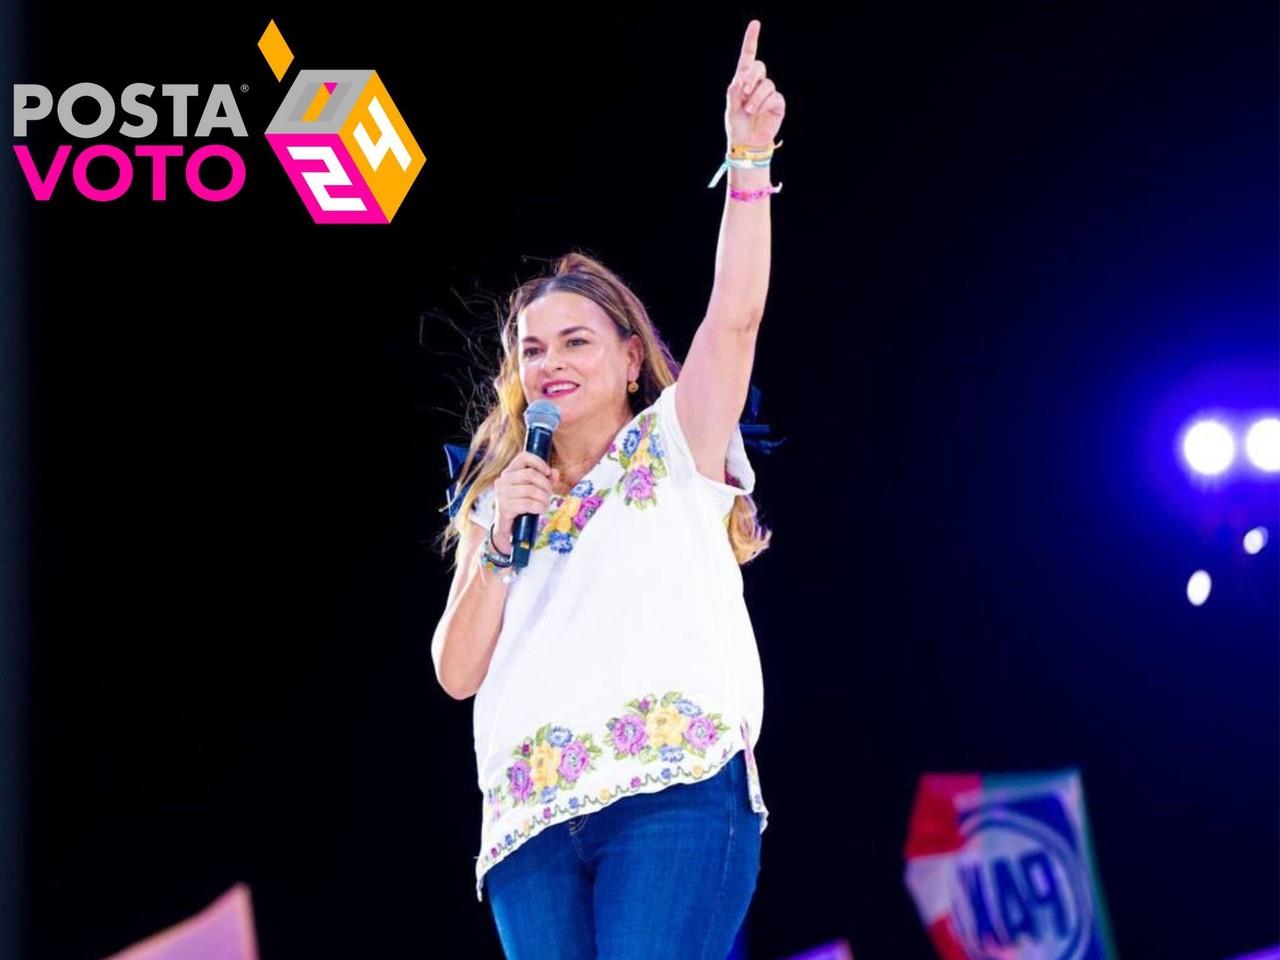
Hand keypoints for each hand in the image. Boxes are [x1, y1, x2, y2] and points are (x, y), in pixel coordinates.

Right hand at [491, 452, 559, 552]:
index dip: (538, 462)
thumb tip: (555, 472)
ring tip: (545, 504)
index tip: (548, 472)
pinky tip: (540, 510)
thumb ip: (546, 480)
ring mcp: (502, 494)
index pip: (523, 457)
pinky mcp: (504, 508)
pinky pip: (528, 504)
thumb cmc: (522, 506)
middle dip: (545, 485)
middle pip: (530, 474)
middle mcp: (503, 481)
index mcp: (509, 472)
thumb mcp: (535, 491)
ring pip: (531, 490)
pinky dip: (539, 507)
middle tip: (549, 494)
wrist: (508, 529)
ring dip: (544, 498)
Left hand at [724, 19, 785, 148]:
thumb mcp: (732, 106)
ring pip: (766, 84)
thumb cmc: (737, 125)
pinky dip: (764, 104)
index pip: (748, 57)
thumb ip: (736, 90)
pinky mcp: (778, 103)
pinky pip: (773, 96)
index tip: (755, 24)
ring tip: (749, 111)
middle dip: (751, 77)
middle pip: (759, 66)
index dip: (752, 40)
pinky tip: (758, 113)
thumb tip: (744, 77)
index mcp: (744, 81)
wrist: (747, 143)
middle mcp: (757, 84)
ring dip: (755, 98)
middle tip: (744, 91)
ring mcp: (768, 93)